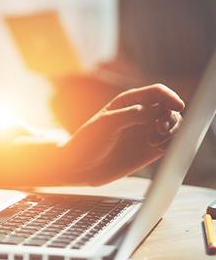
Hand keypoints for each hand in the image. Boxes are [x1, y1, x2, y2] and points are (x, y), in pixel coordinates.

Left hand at [63, 84, 184, 184]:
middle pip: (169, 108)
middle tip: (159, 129)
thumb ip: (132, 114)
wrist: (81, 166)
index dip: (170, 97)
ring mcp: (147, 132)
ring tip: (154, 142)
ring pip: (174, 125)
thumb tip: (159, 112)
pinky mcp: (151, 149)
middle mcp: (141, 114)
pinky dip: (173, 144)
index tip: (177, 106)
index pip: (157, 93)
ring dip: (173, 131)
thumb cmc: (88, 141)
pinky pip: (171, 143)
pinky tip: (160, 148)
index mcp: (129, 101)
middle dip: (171, 117)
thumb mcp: (107, 123)